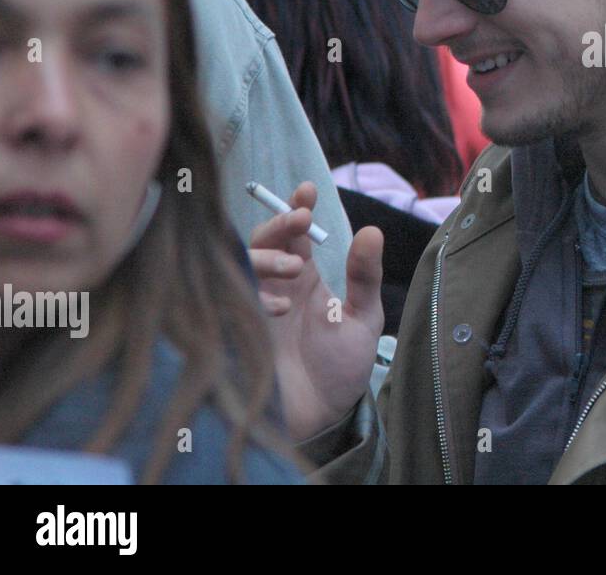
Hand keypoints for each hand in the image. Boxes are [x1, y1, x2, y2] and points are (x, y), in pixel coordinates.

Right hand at [249, 181, 383, 440]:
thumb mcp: (363, 317)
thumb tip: (372, 231)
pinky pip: (233, 297)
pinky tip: (278, 308)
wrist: (322, 416)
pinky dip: (255, 294)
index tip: (308, 190)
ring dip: (269, 257)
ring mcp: (255, 305)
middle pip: (265, 240)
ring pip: (245, 263)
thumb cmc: (341, 366)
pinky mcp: (239, 328)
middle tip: (301, 221)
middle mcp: (276, 286)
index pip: (296, 234)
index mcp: (306, 278)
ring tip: (297, 271)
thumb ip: (365, 276)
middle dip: (279, 224)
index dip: (297, 207)